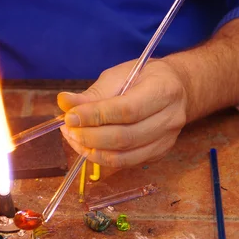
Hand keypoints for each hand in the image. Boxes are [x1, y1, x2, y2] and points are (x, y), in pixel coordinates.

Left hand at [57, 59, 188, 167]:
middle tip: (68, 129)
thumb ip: (92, 93)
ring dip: (92, 150)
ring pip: (124, 156)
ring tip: (74, 137)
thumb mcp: (118, 76)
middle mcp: (170, 118)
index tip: (70, 116)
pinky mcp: (158, 154)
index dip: (95, 116)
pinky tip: (87, 146)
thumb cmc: (143, 78)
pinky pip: (126, 163)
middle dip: (90, 136)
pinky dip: (102, 158)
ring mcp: (166, 140)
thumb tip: (63, 102)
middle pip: (125, 137)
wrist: (175, 88)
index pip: (126, 110)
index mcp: (163, 90)